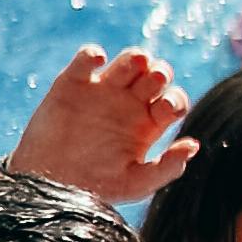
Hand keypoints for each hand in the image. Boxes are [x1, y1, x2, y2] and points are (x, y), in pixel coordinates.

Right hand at [9, 43, 191, 196]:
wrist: (48, 186)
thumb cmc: (95, 187)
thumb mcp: (135, 184)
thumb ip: (166, 168)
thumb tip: (193, 145)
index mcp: (148, 123)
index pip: (173, 100)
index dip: (175, 99)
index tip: (165, 108)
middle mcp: (129, 103)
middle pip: (155, 75)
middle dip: (159, 72)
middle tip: (155, 80)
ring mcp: (101, 91)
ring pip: (128, 61)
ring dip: (136, 58)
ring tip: (136, 64)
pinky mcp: (72, 84)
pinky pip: (86, 59)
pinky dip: (92, 54)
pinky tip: (97, 61)